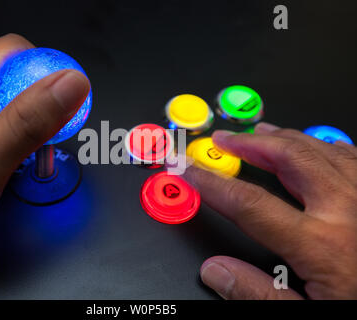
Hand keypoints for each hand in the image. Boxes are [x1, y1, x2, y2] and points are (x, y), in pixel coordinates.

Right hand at [184, 122, 356, 299]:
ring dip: (284, 137)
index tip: (192, 171)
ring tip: (259, 132)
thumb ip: (258, 295)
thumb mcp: (310, 318)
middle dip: (250, 144)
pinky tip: (312, 145)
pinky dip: (324, 145)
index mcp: (325, 245)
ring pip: (321, 149)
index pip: (251, 203)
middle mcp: (348, 211)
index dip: (214, 184)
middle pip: (289, 159)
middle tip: (226, 139)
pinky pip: (352, 156)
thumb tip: (216, 271)